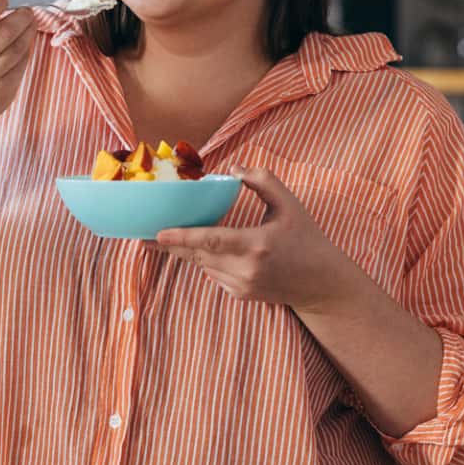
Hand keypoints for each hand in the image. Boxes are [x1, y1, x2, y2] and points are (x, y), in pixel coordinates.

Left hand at [154, 168, 366, 314]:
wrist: (321, 283)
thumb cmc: (307, 239)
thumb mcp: (290, 204)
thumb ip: (263, 181)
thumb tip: (233, 170)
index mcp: (256, 246)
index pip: (211, 241)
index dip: (182, 237)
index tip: (157, 233)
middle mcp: (245, 270)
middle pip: (197, 255)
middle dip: (170, 244)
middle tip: (142, 235)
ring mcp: (241, 286)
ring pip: (202, 265)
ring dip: (188, 250)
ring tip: (165, 237)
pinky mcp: (239, 294)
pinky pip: (212, 273)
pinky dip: (206, 260)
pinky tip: (206, 249)